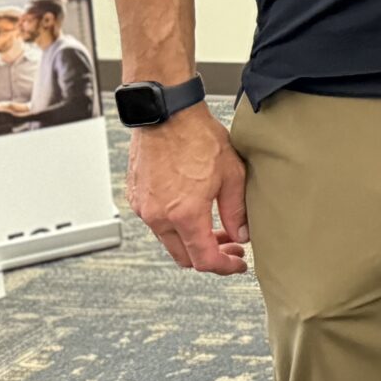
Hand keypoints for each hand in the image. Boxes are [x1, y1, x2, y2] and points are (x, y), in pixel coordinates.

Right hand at [125, 102, 249, 274]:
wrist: (167, 114)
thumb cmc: (199, 137)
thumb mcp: (232, 175)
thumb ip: (237, 211)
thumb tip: (242, 235)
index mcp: (184, 215)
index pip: (204, 260)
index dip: (225, 267)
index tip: (238, 263)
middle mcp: (158, 216)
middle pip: (183, 257)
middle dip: (209, 256)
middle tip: (231, 245)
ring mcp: (144, 208)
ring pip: (169, 241)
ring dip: (192, 240)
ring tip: (215, 227)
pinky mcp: (137, 197)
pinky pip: (156, 222)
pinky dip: (175, 225)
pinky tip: (194, 210)